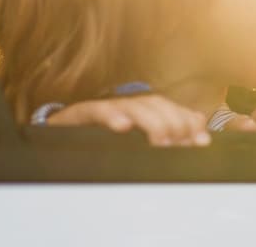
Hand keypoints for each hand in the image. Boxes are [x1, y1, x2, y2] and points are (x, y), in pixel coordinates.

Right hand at [48, 95, 210, 146]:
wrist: (53, 152)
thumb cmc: (98, 151)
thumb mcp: (137, 150)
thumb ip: (170, 141)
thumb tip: (202, 136)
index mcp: (137, 113)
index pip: (168, 108)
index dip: (186, 119)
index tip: (200, 137)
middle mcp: (121, 107)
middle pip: (152, 103)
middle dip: (172, 121)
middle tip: (180, 140)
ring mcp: (100, 110)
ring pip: (129, 105)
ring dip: (149, 120)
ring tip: (160, 139)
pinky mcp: (76, 116)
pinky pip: (95, 111)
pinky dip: (110, 116)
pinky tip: (122, 127)